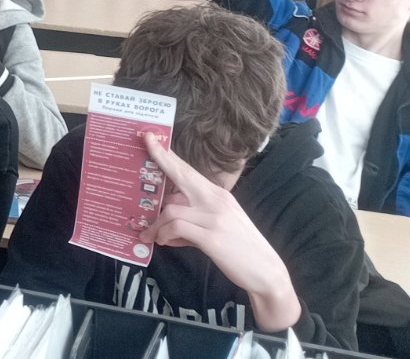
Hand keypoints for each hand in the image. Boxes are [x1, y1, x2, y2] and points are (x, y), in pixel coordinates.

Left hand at [140, 134, 300, 330]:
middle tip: (143, 141)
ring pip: (171, 210)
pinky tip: (164, 243)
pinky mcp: (211, 236)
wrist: (267, 272)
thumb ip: (195, 213)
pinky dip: (165, 235)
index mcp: (218, 195)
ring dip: (157, 225)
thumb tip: (167, 212)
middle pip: (181, 174)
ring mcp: (214, 217)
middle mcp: (216, 200)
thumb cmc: (240, 248)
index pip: (188, 170)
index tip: (151, 137)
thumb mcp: (220, 222)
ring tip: (152, 236)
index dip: (168, 154)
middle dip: (159, 158)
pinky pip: (176, 228)